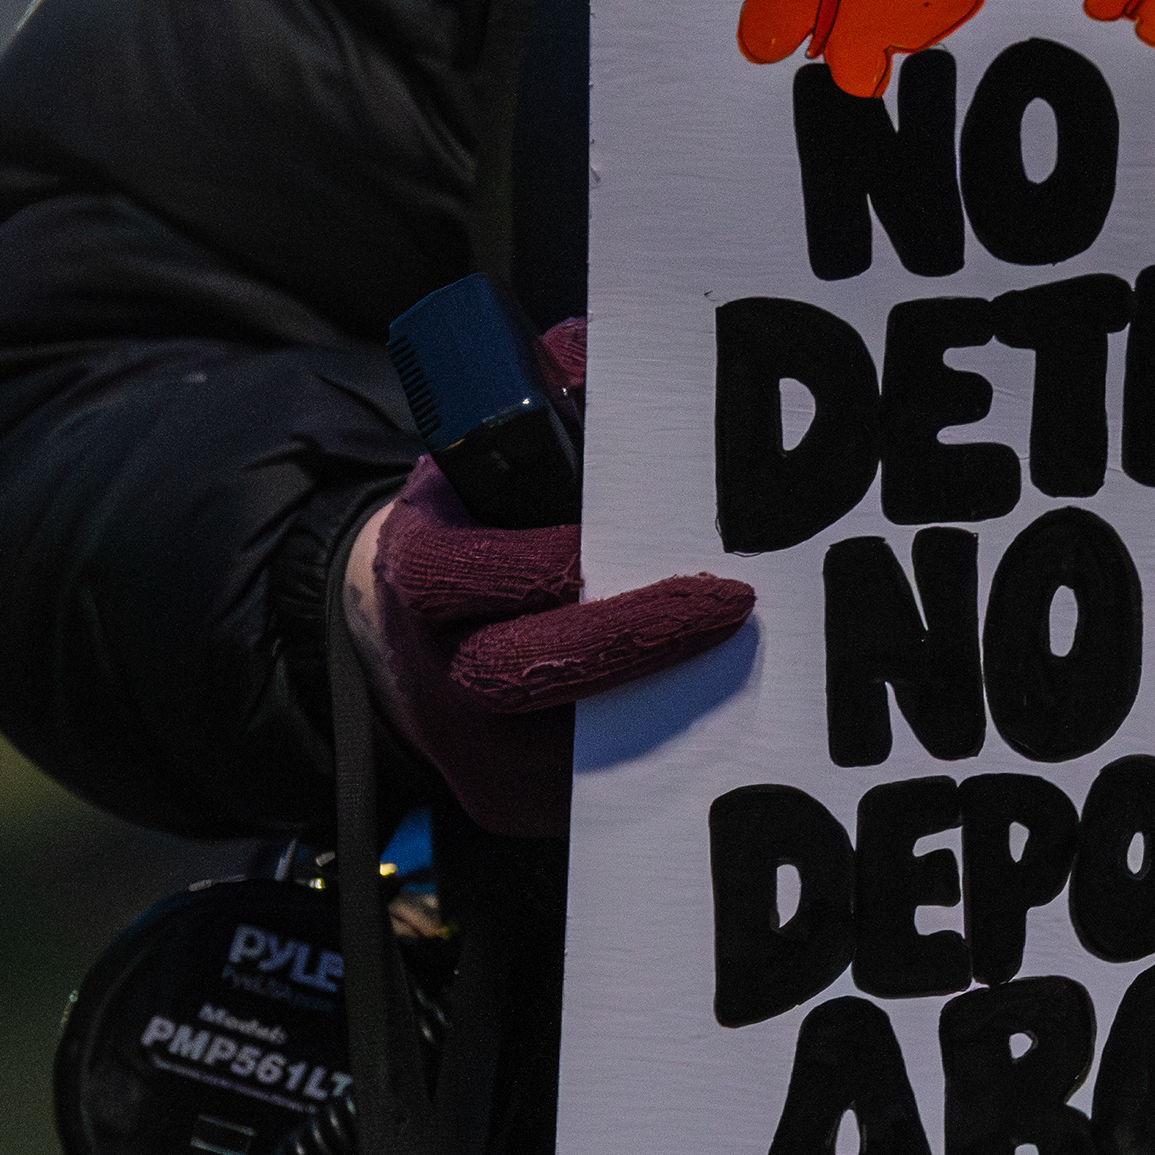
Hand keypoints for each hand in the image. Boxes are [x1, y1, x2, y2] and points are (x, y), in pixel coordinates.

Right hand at [342, 320, 751, 836]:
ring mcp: (469, 750)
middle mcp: (432, 668)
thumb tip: (592, 351)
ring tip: (745, 665)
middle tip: (729, 603)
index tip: (624, 538)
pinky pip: (594, 796)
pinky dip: (661, 757)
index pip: (468, 573)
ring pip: (567, 749)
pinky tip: (728, 722)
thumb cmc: (475, 531)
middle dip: (629, 638)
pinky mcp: (513, 802)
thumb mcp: (481, 455)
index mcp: (417, 571)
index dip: (550, 563)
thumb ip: (538, 398)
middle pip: (520, 672)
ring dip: (661, 705)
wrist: (408, 637)